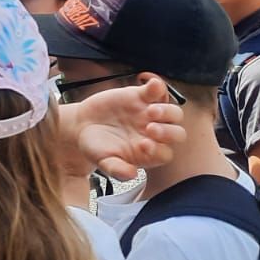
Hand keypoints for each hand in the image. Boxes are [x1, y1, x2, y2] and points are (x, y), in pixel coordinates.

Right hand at [60, 75, 184, 180]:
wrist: (82, 125)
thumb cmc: (96, 146)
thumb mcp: (103, 161)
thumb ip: (116, 169)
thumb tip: (130, 174)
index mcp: (148, 153)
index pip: (164, 154)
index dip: (158, 150)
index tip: (143, 145)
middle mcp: (154, 134)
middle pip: (177, 133)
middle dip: (168, 132)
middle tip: (150, 129)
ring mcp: (149, 114)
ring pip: (173, 112)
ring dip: (166, 111)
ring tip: (150, 111)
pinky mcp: (141, 96)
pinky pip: (157, 90)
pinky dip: (157, 86)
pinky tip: (150, 84)